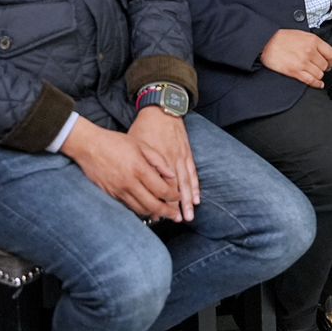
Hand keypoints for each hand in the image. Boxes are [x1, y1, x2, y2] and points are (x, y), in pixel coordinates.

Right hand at [60, 118, 182, 219]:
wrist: (88, 146)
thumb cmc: (116, 142)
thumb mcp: (141, 145)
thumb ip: (159, 160)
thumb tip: (172, 175)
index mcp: (139, 169)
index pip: (161, 190)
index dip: (173, 196)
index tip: (179, 197)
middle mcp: (129, 183)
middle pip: (152, 205)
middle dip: (167, 212)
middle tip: (176, 216)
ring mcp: (118, 191)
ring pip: (140, 209)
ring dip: (153, 214)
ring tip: (163, 215)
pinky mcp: (110, 195)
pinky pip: (128, 207)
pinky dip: (139, 210)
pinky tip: (147, 210)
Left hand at [128, 106, 198, 221]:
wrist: (162, 109)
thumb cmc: (144, 128)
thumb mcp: (135, 146)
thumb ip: (137, 165)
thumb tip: (133, 184)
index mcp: (154, 162)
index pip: (158, 187)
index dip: (159, 202)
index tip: (159, 216)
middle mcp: (169, 162)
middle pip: (173, 188)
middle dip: (176, 206)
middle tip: (177, 221)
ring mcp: (180, 158)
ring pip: (185, 183)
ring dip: (188, 200)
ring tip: (189, 214)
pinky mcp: (187, 154)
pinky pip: (192, 173)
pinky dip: (196, 186)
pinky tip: (197, 197)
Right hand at [260, 28, 331, 87]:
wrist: (266, 42)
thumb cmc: (282, 37)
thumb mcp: (302, 34)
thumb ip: (314, 42)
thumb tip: (322, 51)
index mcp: (313, 41)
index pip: (331, 54)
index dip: (331, 61)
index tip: (330, 63)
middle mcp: (310, 52)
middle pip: (325, 65)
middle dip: (323, 68)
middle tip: (319, 69)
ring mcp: (303, 62)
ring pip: (319, 74)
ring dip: (318, 75)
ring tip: (314, 74)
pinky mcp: (295, 71)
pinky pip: (310, 80)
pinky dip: (316, 84)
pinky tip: (318, 84)